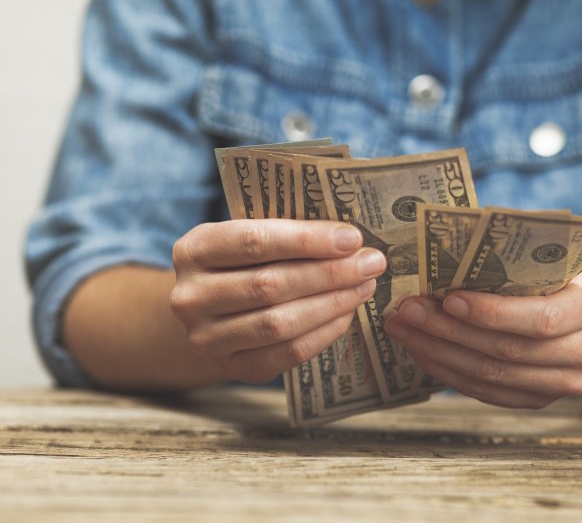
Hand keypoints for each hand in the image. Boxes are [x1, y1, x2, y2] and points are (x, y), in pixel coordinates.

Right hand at [169, 219, 384, 382]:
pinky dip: (323, 333)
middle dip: (329, 273)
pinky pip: (287, 353)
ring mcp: (206, 337)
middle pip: (270, 284)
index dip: (306, 240)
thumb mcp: (248, 236)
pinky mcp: (231, 367)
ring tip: (364, 286)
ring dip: (331, 304)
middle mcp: (191, 295)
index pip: (254, 242)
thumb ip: (287, 233)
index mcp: (194, 249)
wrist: (209, 312)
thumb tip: (349, 239)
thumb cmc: (241, 263)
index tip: (351, 238)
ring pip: (279, 323)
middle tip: (371, 263)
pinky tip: (346, 314)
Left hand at [384, 268, 581, 407]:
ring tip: (404, 329)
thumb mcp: (552, 257)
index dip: (492, 313)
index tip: (448, 299)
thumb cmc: (560, 276)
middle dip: (449, 330)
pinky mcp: (538, 401)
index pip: (541, 319)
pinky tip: (421, 350)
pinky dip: (448, 372)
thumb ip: (514, 255)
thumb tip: (450, 240)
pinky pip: (486, 393)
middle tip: (408, 310)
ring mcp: (564, 384)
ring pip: (491, 376)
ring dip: (439, 352)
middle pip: (507, 351)